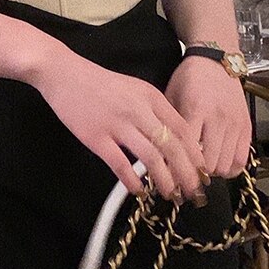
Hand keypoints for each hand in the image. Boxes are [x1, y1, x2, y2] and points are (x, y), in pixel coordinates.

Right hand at [31, 48, 209, 204]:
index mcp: (151, 97)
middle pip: (172, 147)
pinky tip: (139, 191)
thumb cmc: (101, 84)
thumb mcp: (136, 89)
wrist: (64, 74)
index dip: (196, 155)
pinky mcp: (96, 137)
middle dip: (187, 174)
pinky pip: (120, 164)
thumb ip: (155, 110)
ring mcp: (117, 124)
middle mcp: (139, 110)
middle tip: (193, 193)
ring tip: (171, 195)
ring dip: (164, 180)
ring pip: (151, 157)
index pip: (183, 130)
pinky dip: (132, 180)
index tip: (204, 173)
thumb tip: (175, 140)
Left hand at [164, 57, 251, 178]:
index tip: (170, 175)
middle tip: (186, 172)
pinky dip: (230, 168)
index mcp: (195, 109)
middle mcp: (217, 118)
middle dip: (196, 173)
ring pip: (225, 165)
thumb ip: (167, 125)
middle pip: (208, 163)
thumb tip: (157, 153)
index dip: (178, 167)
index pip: (187, 150)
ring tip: (203, 168)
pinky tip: (220, 164)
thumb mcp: (170, 96)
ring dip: (212, 172)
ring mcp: (234, 124)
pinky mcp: (246, 127)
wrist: (216, 61)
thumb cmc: (189, 78)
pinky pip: (241, 159)